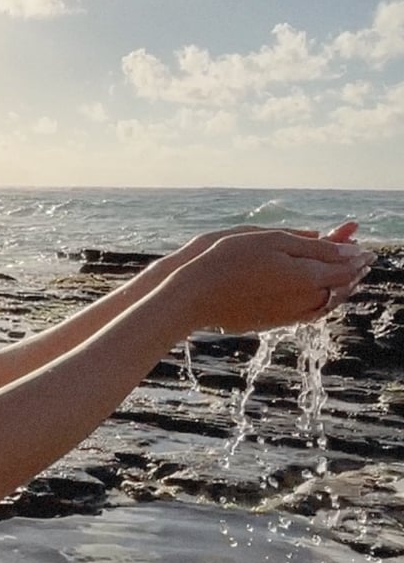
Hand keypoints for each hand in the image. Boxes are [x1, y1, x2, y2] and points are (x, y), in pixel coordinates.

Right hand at [177, 230, 374, 332]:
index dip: (358, 256)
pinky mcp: (275, 322)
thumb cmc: (229, 258)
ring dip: (339, 289)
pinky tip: (315, 295)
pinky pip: (309, 313)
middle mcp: (305, 300)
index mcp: (308, 276)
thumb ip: (313, 245)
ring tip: (343, 278)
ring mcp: (290, 314)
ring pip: (327, 303)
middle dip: (352, 273)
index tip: (365, 249)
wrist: (196, 294)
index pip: (347, 266)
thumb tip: (349, 251)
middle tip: (360, 262)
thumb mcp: (270, 240)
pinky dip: (321, 301)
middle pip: (341, 287)